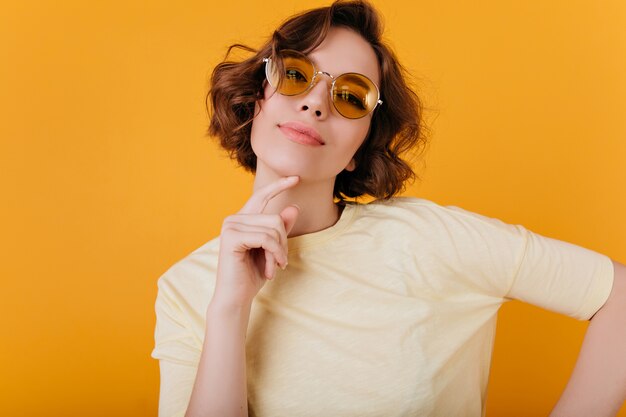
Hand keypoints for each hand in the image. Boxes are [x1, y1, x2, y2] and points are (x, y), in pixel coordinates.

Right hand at [212, 176, 299, 306]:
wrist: (236, 298)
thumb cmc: (252, 275)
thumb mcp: (273, 250)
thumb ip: (281, 230)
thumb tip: (294, 207)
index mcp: (242, 219)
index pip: (261, 195)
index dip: (279, 186)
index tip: (297, 178)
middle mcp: (233, 219)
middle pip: (275, 218)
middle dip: (283, 242)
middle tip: (282, 262)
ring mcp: (230, 227)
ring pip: (273, 228)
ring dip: (279, 251)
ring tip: (275, 267)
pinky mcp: (231, 238)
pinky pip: (266, 238)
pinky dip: (275, 254)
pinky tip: (272, 269)